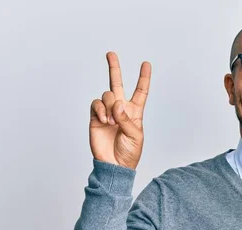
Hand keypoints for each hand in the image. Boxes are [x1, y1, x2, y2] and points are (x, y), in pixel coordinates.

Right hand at [89, 51, 150, 169]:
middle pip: (117, 84)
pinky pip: (96, 104)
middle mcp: (120, 109)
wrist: (114, 165)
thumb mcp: (135, 136)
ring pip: (106, 95)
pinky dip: (101, 110)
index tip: (146, 64)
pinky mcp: (95, 117)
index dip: (143, 78)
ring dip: (110, 106)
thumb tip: (117, 104)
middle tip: (111, 54)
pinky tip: (105, 120)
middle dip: (114, 68)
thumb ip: (127, 119)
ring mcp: (107, 112)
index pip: (140, 92)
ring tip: (112, 122)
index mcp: (135, 112)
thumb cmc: (129, 153)